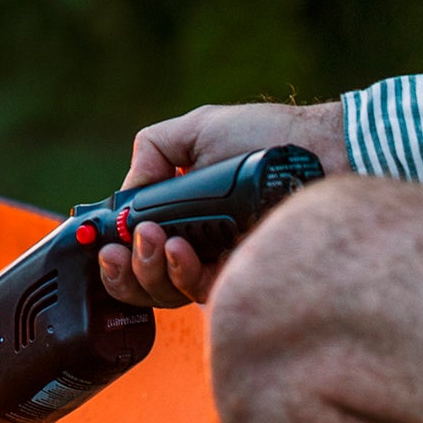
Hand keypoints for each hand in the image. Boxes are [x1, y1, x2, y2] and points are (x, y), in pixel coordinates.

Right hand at [99, 100, 346, 307]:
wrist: (319, 151)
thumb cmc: (266, 136)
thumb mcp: (198, 130)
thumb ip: (154, 150)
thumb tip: (128, 194)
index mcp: (183, 213)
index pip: (137, 249)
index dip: (114, 254)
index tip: (103, 245)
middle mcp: (199, 243)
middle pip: (145, 281)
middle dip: (123, 271)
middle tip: (119, 250)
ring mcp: (221, 263)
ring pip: (167, 292)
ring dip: (148, 269)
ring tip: (153, 239)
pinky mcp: (246, 275)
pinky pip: (203, 293)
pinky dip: (182, 273)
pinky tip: (181, 250)